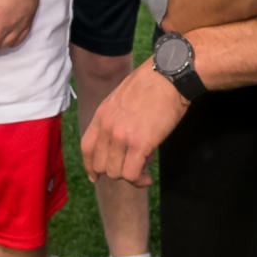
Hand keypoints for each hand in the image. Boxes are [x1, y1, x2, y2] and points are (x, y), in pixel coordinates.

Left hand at [78, 59, 187, 185]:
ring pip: (116, 173)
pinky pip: (131, 174)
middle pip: (100, 165)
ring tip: (144, 166)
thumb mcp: (123, 98)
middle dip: (116, 171)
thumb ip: (117, 119)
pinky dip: (139, 180)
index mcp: (102, 115)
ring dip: (130, 176)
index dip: (91, 166)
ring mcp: (121, 136)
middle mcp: (107, 127)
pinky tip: (147, 177)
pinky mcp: (139, 144)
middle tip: (133, 166)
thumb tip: (124, 143)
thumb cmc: (153, 84)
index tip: (96, 176)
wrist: (169, 76)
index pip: (87, 148)